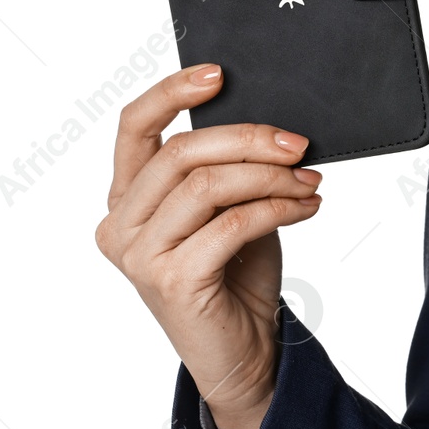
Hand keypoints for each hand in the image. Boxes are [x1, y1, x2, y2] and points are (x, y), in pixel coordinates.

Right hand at [95, 63, 322, 428]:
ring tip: (308, 179)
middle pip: (180, 152)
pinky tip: (306, 206)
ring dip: (269, 175)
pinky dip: (278, 207)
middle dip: (248, 139)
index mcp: (125, 201)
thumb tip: (269, 126)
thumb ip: (229, 171)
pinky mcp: (173, 281)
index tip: (218, 74)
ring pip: (207, 184)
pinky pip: (232, 223)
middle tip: (297, 144)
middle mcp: (120, 226)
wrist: (244, 355)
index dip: (171, 92)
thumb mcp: (229, 211)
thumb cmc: (235, 279)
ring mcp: (140, 257)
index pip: (134, 128)